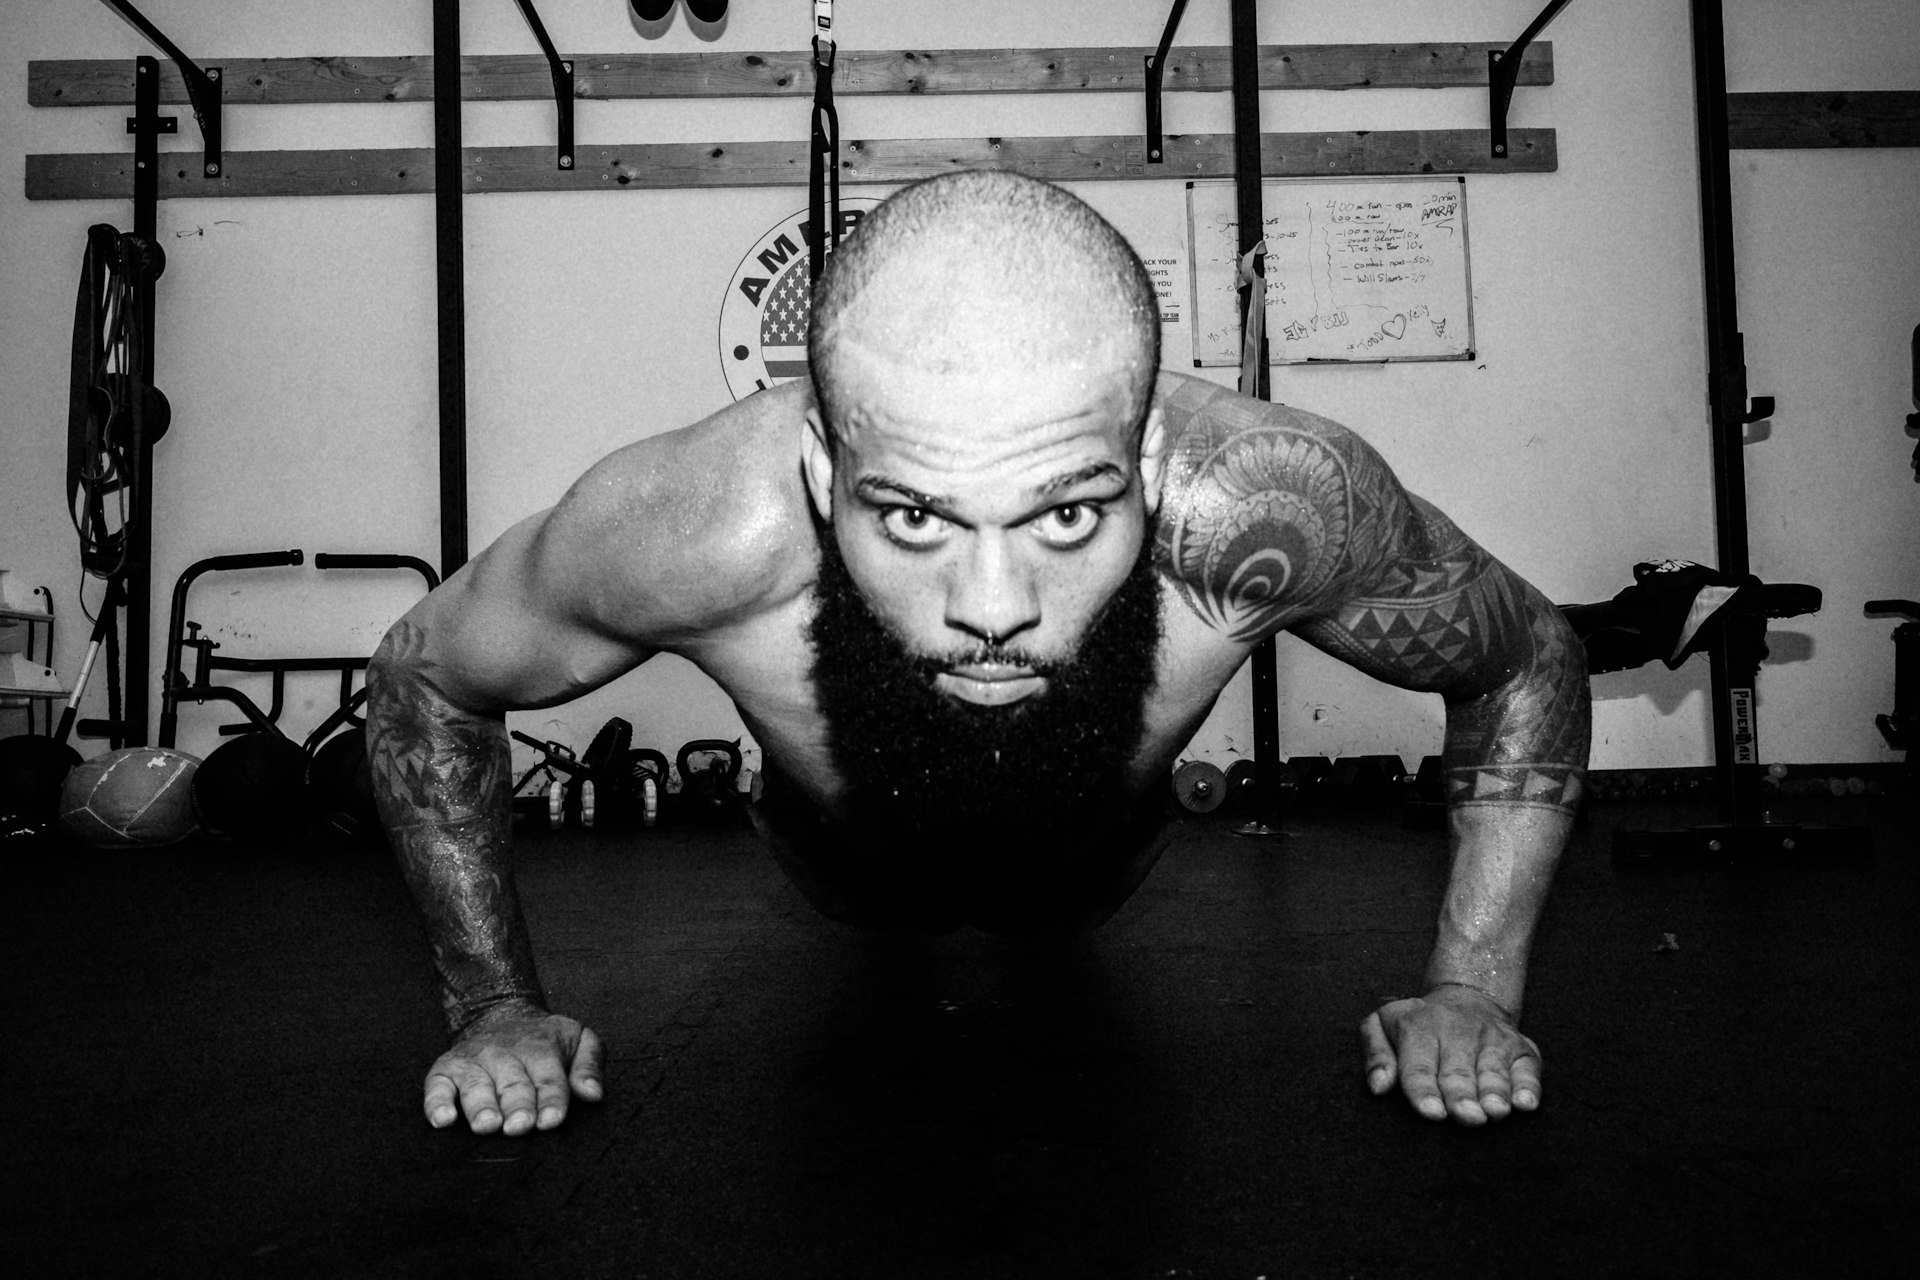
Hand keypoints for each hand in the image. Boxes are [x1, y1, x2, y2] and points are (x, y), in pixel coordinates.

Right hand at [423, 998, 604, 1134]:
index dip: (550, 1100)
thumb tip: (593, 1094)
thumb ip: (590, 1065)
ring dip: (480, 1106)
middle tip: (519, 1126)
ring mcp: (473, 1063)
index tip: (551, 1120)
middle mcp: (504, 1055)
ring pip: (476, 1086)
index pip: (549, 1078)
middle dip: (517, 1106)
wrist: (500, 1014)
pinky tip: (443, 1121)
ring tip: (487, 1126)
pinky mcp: (445, 1070)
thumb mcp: (578, 1039)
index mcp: (540, 1049)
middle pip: (512, 1084)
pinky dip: (436, 1104)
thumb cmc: (545, 1040)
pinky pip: (436, 1087)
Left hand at [1359, 984, 1539, 1124]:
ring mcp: (1493, 1039)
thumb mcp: (1383, 1026)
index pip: (1419, 1066)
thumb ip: (1376, 1055)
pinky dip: (1528, 1086)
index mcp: (1419, 1028)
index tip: (1432, 1114)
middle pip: (1458, 1072)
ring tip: (1495, 1112)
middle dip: (1462, 1096)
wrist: (1466, 999)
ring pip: (1494, 1070)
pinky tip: (1525, 1104)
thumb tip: (1378, 1087)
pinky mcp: (1522, 1047)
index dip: (1425, 1090)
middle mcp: (1458, 1031)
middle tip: (1467, 1118)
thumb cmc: (1416, 1027)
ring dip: (1495, 1092)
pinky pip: (1528, 1069)